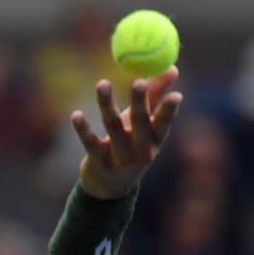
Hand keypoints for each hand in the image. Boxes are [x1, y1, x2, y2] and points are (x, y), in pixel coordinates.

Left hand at [73, 66, 182, 199]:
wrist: (109, 187)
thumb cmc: (130, 145)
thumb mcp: (143, 125)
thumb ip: (156, 96)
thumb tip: (172, 67)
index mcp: (154, 141)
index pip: (164, 124)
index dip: (169, 111)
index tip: (176, 95)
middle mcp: (140, 151)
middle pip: (140, 123)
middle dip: (141, 102)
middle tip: (139, 81)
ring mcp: (119, 158)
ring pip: (113, 127)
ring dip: (107, 104)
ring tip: (102, 83)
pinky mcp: (98, 163)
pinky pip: (90, 142)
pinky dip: (83, 128)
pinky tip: (76, 115)